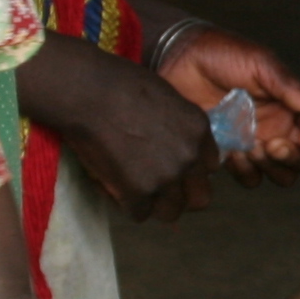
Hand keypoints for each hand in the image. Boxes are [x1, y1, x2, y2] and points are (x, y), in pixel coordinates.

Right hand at [18, 34, 215, 221]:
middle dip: (180, 195)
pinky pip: (139, 214)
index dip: (190, 170)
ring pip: (171, 212)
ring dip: (154, 205)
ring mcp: (167, 177)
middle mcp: (190, 157)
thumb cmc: (120, 84)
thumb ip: (179, 127)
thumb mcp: (168, 99)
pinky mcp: (140, 192)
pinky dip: (126, 205)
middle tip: (157, 188)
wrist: (90, 92)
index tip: (171, 166)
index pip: (209, 168)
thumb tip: (175, 145)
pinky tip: (115, 187)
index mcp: (199, 131)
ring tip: (134, 190)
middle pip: (199, 198)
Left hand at [158, 28, 299, 187]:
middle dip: (295, 159)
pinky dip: (246, 171)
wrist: (177, 61)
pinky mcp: (230, 154)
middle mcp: (277, 126)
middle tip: (271, 145)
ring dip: (271, 168)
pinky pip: (250, 176)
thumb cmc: (220, 53)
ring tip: (250, 148)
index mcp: (288, 104)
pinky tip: (231, 153)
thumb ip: (288, 87)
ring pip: (280, 174)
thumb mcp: (258, 63)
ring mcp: (254, 142)